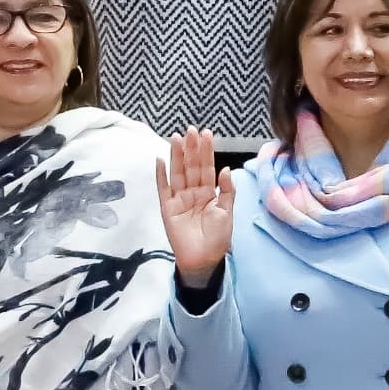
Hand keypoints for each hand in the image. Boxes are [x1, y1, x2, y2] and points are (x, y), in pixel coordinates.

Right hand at [157, 128, 231, 277]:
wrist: (205, 259)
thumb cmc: (218, 238)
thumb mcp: (227, 212)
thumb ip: (227, 190)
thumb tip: (226, 169)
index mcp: (209, 192)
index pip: (207, 167)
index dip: (206, 151)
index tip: (206, 133)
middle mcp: (193, 192)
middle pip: (191, 166)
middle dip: (191, 148)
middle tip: (191, 130)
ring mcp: (179, 199)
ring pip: (178, 173)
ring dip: (176, 155)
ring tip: (175, 138)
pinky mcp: (167, 207)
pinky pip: (163, 188)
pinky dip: (161, 175)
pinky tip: (160, 160)